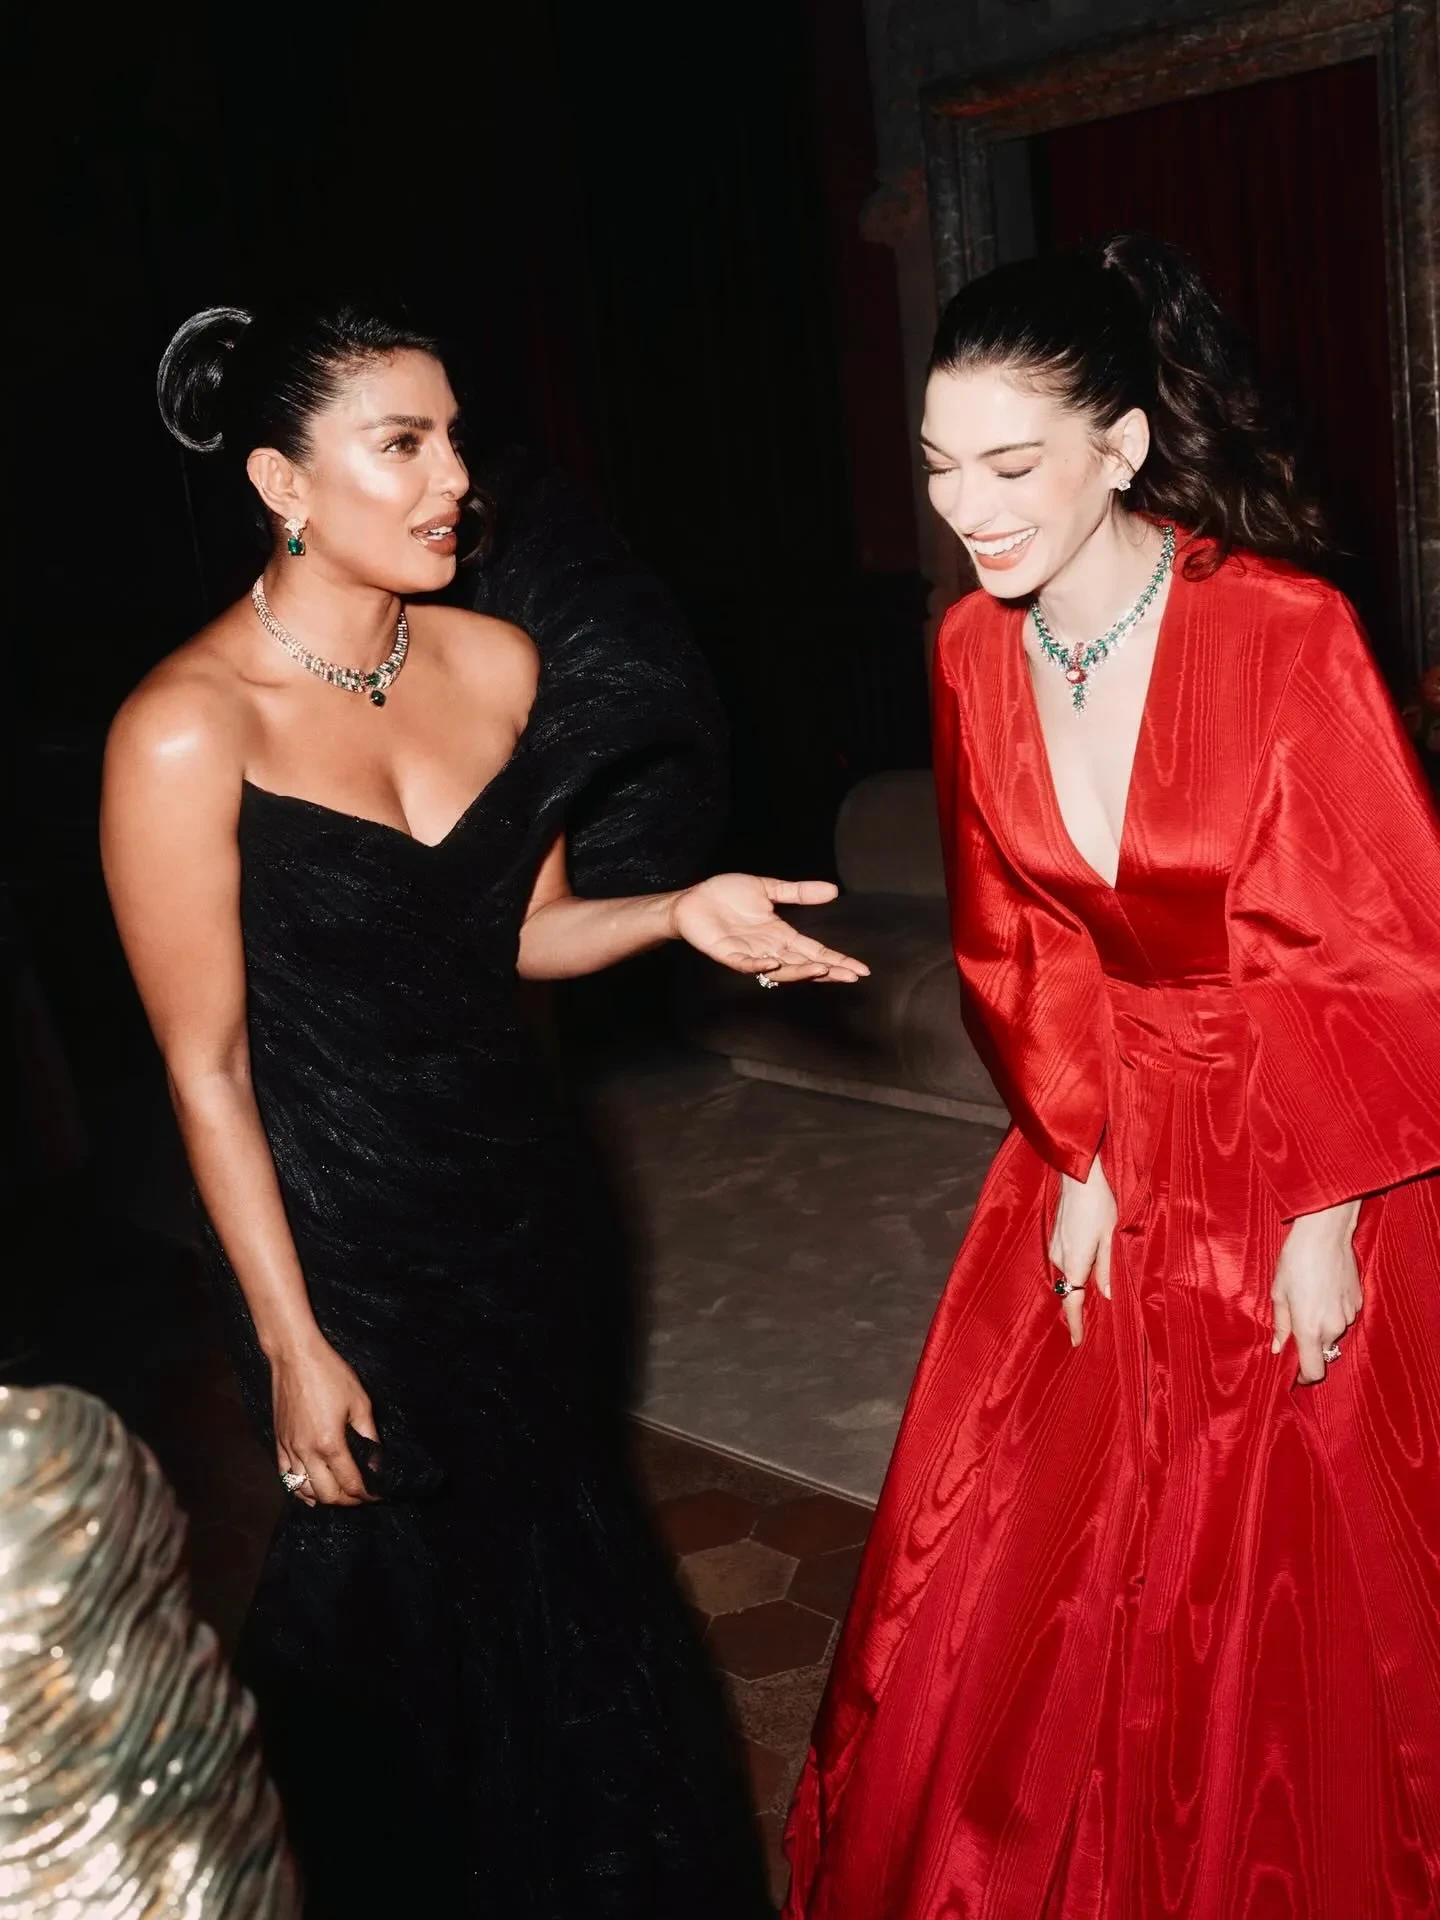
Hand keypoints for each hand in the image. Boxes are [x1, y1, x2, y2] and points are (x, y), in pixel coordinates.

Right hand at [270, 1334, 379, 1506]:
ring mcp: (289, 1449)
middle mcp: (306, 1452)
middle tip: (361, 1495)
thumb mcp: (359, 1402)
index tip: (377, 1494)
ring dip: (323, 1497)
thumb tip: (377, 1461)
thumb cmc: (329, 1374)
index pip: (350, 1483)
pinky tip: (310, 1491)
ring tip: (339, 1492)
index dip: (366, 1494)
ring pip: (303, 1490)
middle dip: (347, 1500)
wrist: (295, 1357)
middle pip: (327, 1495)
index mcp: (329, 1443)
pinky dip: (298, 1489)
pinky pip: (285, 1476)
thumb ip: (369, 1435)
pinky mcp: (279, 1442)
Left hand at [671, 874, 869, 983]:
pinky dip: (759, 966)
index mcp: (780, 935)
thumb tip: (833, 890)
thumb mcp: (767, 889)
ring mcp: (749, 954)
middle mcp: (769, 949)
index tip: (859, 969)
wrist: (693, 899)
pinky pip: (746, 964)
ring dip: (800, 971)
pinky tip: (774, 963)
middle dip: (828, 970)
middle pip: (804, 964)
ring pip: (780, 970)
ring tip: (822, 969)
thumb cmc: (726, 895)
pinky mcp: (728, 954)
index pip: (814, 951)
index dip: (837, 959)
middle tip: (851, 975)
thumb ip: (798, 893)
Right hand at [1049, 1155, 1115, 1346]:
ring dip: (1081, 1279)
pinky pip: (1066, 1259)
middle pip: (1071, 1287)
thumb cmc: (1099, 1205)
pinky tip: (1090, 1254)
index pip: (1072, 1301)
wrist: (1079, 1176)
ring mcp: (1055, 1245)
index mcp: (1074, 1262)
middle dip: (1080, 1301)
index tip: (1077, 1341)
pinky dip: (1077, 1265)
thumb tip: (1107, 1296)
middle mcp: (1060, 1257)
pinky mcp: (1056, 1234)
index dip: (1075, 1323)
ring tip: (1098, 1279)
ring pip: (1069, 1272)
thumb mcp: (1111, 1238)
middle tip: (1094, 1314)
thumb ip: (1108, 1269)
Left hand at [1270, 1201, 1362, 1383]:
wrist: (1325, 1235)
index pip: (1314, 1371)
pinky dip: (1333, 1311)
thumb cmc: (1295, 1261)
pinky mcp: (1358, 1302)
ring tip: (1309, 1298)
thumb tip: (1278, 1348)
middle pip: (1323, 1351)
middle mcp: (1333, 1327)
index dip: (1303, 1375)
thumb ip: (1280, 1325)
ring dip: (1322, 1325)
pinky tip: (1324, 1290)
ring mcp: (1348, 1315)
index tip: (1294, 1370)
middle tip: (1296, 1321)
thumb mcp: (1279, 1293)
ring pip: (1333, 1333)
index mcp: (1310, 1329)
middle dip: (1310, 1344)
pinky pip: (1343, 1317)